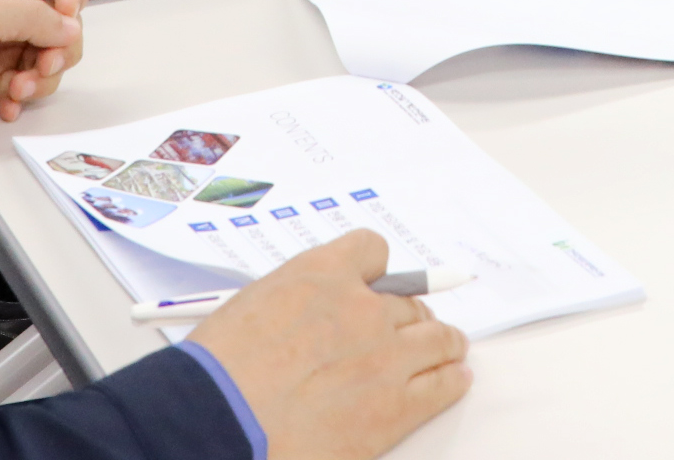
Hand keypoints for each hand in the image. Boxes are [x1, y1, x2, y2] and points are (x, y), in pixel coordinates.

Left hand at [0, 0, 84, 131]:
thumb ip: (32, 18)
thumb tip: (71, 28)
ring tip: (16, 89)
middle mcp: (3, 9)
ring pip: (47, 58)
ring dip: (40, 78)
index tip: (66, 22)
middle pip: (59, 23)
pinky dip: (22, 98)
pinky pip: (25, 87)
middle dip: (58, 48)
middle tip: (43, 65)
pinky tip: (6, 104)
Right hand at [186, 232, 471, 459]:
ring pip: (436, 336)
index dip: (375, 270)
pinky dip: (451, 379)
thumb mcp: (251, 308)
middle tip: (411, 328)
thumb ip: (295, 303)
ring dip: (443, 342)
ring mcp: (385, 356)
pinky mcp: (395, 406)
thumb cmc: (220, 373)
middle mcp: (361, 308)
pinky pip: (443, 383)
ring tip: (449, 348)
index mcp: (321, 276)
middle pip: (409, 301)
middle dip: (410, 315)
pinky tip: (454, 378)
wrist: (219, 423)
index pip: (370, 250)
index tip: (376, 284)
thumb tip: (310, 320)